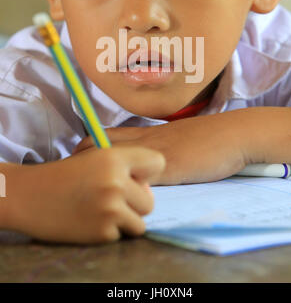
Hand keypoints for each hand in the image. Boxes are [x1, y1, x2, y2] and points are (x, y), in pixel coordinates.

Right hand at [11, 145, 164, 243]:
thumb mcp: (94, 157)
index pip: (157, 162)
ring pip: (139, 223)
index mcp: (114, 157)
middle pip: (149, 202)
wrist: (30, 195)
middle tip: (113, 200)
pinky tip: (89, 220)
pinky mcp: (101, 232)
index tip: (136, 178)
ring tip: (103, 211)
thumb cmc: (64, 174)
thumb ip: (124, 166)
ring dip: (125, 221)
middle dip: (135, 204)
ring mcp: (110, 209)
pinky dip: (107, 232)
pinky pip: (119, 235)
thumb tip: (148, 188)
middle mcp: (116, 182)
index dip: (149, 172)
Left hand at [74, 107, 290, 185]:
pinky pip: (141, 180)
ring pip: (116, 160)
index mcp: (145, 132)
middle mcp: (144, 141)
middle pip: (101, 145)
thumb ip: (154, 145)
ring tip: (91, 188)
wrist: (232, 134)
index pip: (105, 135)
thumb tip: (137, 159)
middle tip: (75, 176)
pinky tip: (122, 201)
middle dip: (82, 160)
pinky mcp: (171, 169)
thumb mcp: (175, 136)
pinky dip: (128, 189)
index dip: (86, 147)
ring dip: (100, 174)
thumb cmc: (207, 136)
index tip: (76, 159)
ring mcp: (155, 154)